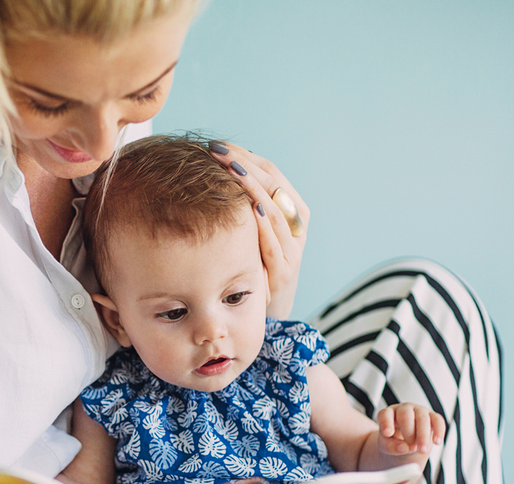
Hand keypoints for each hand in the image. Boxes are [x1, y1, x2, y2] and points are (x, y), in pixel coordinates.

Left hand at [207, 141, 308, 318]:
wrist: (265, 308)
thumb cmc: (252, 263)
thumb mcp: (250, 229)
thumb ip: (244, 202)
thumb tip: (218, 166)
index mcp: (292, 210)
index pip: (272, 173)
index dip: (246, 156)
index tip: (218, 145)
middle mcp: (297, 227)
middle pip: (274, 186)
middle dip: (245, 165)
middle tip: (216, 150)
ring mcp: (292, 251)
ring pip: (277, 212)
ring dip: (253, 188)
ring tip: (231, 170)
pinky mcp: (283, 275)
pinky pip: (275, 246)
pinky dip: (265, 226)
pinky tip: (251, 208)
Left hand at [376, 403, 445, 455]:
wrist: (407, 442)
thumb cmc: (394, 441)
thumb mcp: (387, 446)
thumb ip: (391, 447)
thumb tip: (404, 448)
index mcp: (388, 414)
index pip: (385, 414)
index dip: (386, 423)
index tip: (388, 433)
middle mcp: (403, 409)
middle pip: (406, 416)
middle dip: (409, 433)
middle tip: (412, 448)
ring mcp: (418, 411)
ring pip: (422, 418)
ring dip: (423, 435)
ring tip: (422, 450)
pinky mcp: (432, 416)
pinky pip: (437, 420)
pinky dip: (438, 431)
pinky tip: (437, 442)